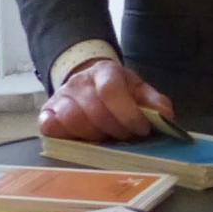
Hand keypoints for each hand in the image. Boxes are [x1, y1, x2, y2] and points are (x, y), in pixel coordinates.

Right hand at [39, 58, 174, 141]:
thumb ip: (155, 103)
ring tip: (106, 139)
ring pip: (72, 119)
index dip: (128, 114)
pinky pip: (50, 127)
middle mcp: (79, 81)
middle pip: (94, 109)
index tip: (141, 130)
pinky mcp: (47, 113)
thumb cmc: (118, 93)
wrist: (89, 84)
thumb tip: (165, 116)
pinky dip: (64, 136)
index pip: (112, 91)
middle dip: (115, 130)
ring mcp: (61, 96)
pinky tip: (81, 140)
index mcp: (105, 71)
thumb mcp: (139, 92)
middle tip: (126, 137)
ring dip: (93, 136)